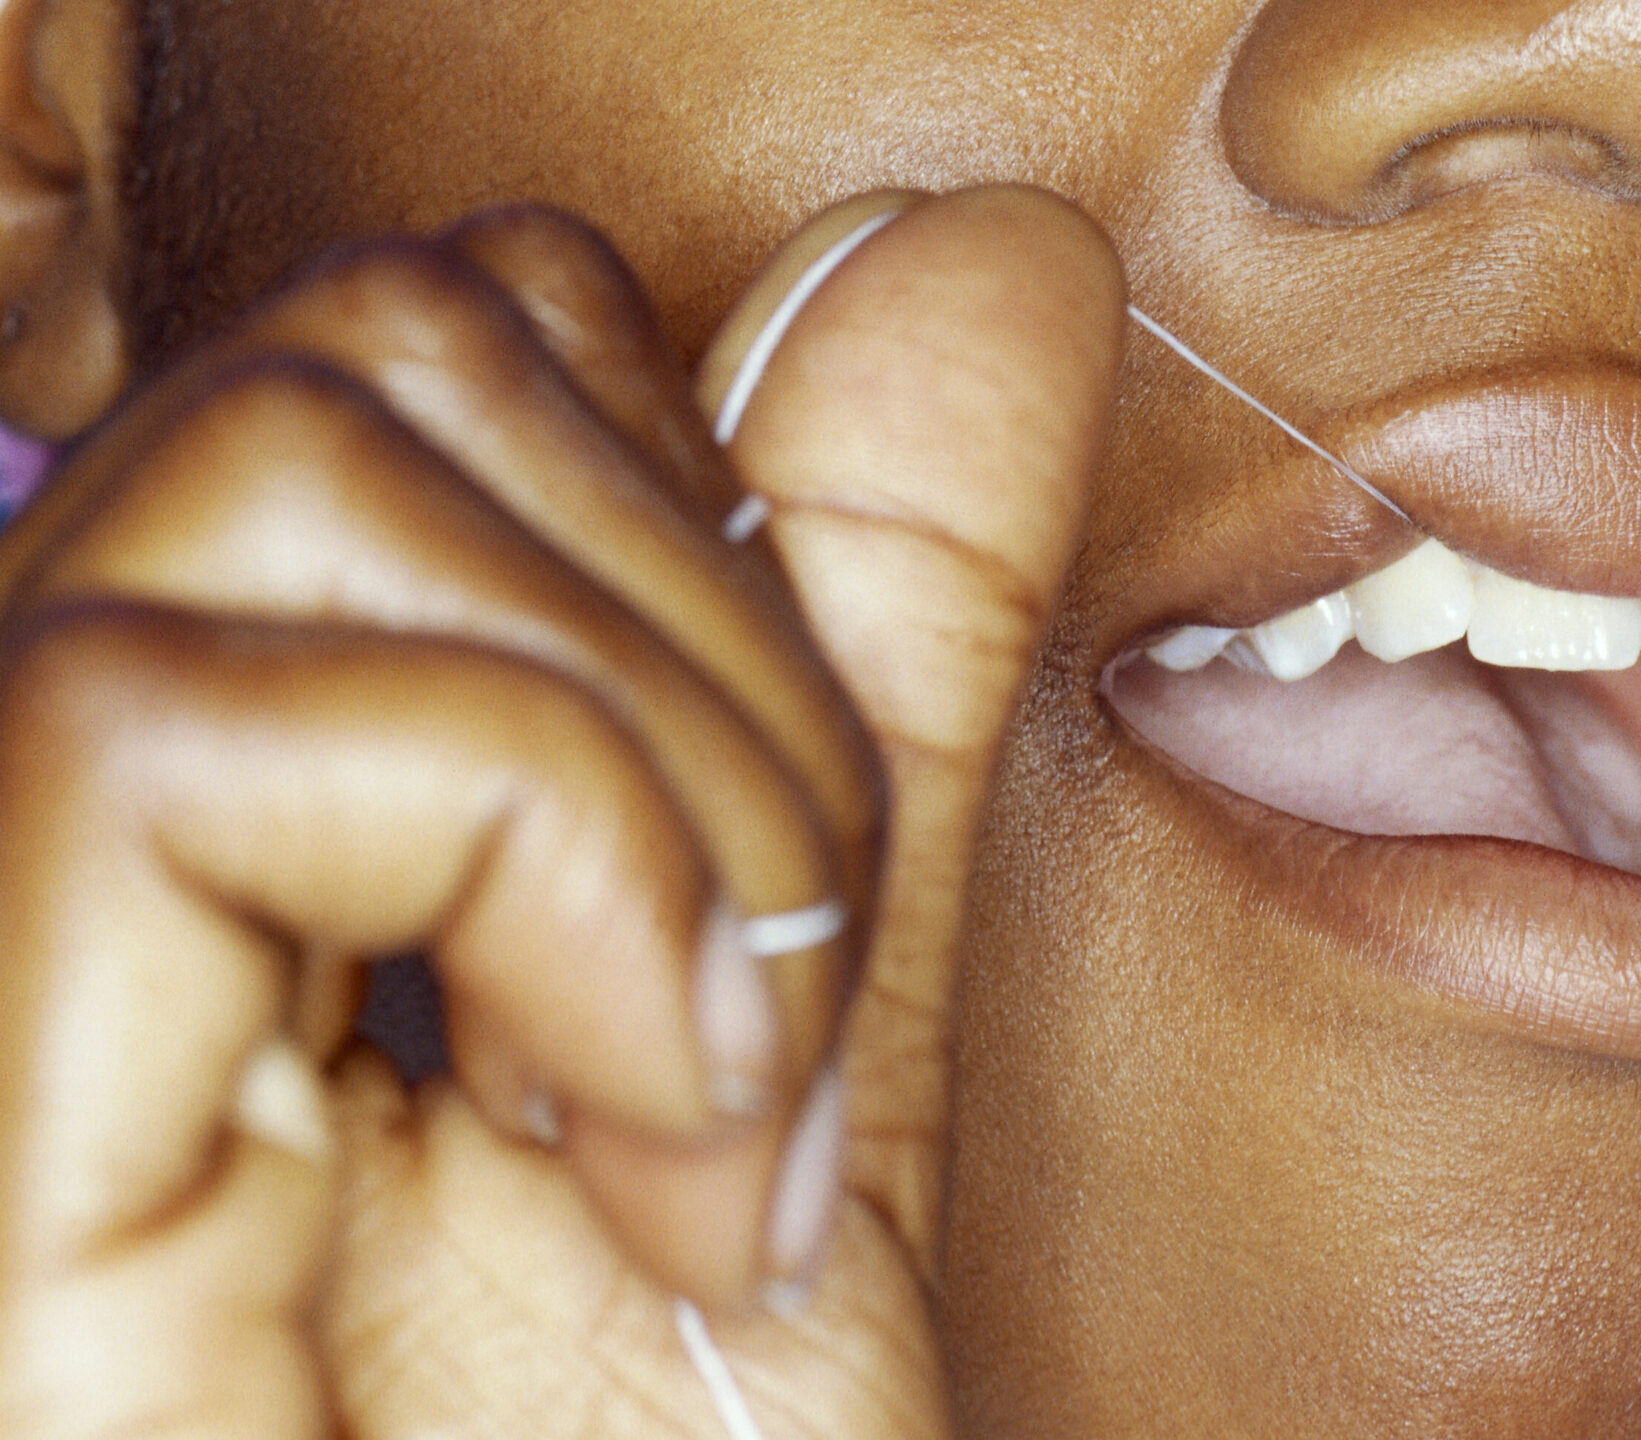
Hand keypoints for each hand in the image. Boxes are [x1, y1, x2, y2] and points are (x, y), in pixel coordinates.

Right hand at [0, 186, 1123, 1436]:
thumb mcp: (804, 989)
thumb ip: (857, 637)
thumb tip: (978, 265)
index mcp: (250, 775)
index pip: (451, 333)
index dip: (702, 510)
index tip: (776, 857)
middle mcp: (54, 801)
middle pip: (380, 347)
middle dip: (722, 651)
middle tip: (752, 1013)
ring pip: (304, 458)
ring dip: (663, 784)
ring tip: (689, 1108)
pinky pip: (222, 713)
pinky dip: (563, 885)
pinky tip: (625, 1151)